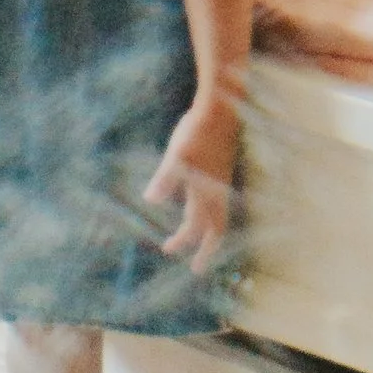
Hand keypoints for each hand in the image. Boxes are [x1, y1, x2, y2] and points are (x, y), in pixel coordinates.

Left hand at [143, 100, 238, 269]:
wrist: (221, 107)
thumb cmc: (198, 131)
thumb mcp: (177, 156)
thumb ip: (165, 179)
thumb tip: (150, 201)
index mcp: (206, 191)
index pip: (201, 228)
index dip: (193, 246)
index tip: (187, 264)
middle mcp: (216, 189)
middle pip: (210, 225)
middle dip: (199, 244)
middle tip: (189, 263)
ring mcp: (220, 178)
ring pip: (213, 211)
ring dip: (201, 226)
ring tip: (189, 233)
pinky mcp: (220, 166)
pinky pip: (214, 197)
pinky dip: (203, 207)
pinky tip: (192, 200)